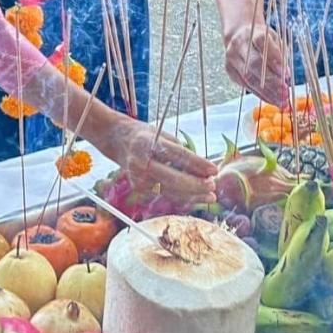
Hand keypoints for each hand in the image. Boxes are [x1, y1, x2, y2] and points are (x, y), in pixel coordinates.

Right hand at [87, 109, 216, 204]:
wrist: (117, 141)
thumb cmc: (145, 136)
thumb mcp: (163, 135)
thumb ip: (181, 152)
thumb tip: (205, 170)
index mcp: (148, 143)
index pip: (177, 155)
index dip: (198, 164)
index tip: (214, 170)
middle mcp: (141, 162)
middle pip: (173, 178)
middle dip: (196, 185)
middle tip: (213, 186)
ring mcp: (138, 177)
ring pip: (170, 191)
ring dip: (192, 196)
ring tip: (210, 196)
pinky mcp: (139, 188)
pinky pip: (165, 194)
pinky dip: (182, 197)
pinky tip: (196, 197)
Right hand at [223, 20, 289, 104]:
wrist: (239, 35)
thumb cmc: (263, 39)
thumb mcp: (275, 40)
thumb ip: (281, 55)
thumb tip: (286, 76)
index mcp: (253, 33)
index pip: (262, 44)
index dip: (275, 59)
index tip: (287, 74)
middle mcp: (240, 44)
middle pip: (254, 64)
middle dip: (272, 81)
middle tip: (286, 93)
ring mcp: (232, 58)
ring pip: (249, 78)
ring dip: (267, 92)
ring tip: (282, 102)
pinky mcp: (230, 70)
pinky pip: (246, 85)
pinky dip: (261, 94)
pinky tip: (272, 100)